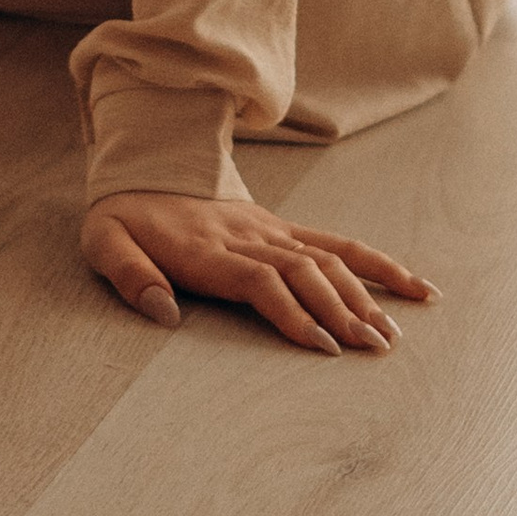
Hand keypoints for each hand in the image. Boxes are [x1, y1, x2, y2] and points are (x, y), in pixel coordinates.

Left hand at [81, 191, 432, 353]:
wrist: (142, 165)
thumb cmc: (122, 216)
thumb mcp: (102, 242)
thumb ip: (130, 276)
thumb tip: (164, 314)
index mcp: (204, 248)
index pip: (260, 280)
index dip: (292, 312)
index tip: (323, 347)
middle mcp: (245, 236)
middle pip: (303, 270)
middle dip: (341, 311)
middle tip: (373, 350)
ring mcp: (269, 229)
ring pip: (327, 257)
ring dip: (364, 294)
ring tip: (394, 335)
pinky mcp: (283, 226)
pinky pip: (336, 242)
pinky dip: (377, 263)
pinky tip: (414, 287)